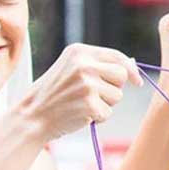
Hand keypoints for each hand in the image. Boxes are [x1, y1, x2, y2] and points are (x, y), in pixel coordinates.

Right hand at [18, 44, 142, 140]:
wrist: (31, 116)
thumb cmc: (55, 94)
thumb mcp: (71, 69)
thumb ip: (99, 65)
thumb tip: (132, 64)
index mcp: (79, 51)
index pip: (117, 56)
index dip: (130, 70)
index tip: (137, 82)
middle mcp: (83, 64)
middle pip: (121, 75)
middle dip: (113, 87)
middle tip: (92, 95)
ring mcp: (87, 84)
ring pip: (117, 96)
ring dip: (105, 104)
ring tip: (81, 104)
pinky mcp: (89, 104)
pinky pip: (109, 113)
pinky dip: (98, 118)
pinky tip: (80, 115)